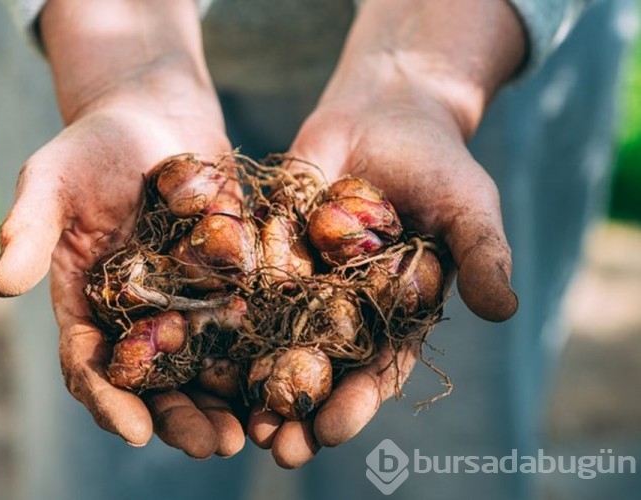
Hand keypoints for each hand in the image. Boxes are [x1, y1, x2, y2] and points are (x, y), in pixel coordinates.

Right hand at [0, 0, 245, 458]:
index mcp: (88, 301)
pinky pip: (246, 322)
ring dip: (226, 400)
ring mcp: (187, 299)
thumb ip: (29, 228)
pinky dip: (262, 352)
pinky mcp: (229, 279)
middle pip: (156, 380)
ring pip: (205, 364)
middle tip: (215, 446)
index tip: (133, 430)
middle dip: (181, 416)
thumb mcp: (53, 178)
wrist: (156, 115)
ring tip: (256, 431)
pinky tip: (287, 375)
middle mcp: (138, 313)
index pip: (90, 364)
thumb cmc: (95, 144)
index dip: (108, 400)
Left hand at [247, 0, 524, 467]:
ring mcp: (306, 275)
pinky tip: (204, 343)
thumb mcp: (468, 206)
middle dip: (299, 406)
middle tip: (275, 446)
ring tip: (235, 415)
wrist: (388, 108)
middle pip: (321, 365)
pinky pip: (248, 279)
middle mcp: (346, 303)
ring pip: (277, 335)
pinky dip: (230, 312)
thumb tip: (505, 310)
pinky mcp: (273, 242)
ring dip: (257, 375)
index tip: (331, 431)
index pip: (376, 367)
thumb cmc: (438, 161)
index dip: (356, 401)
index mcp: (395, 311)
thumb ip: (482, 255)